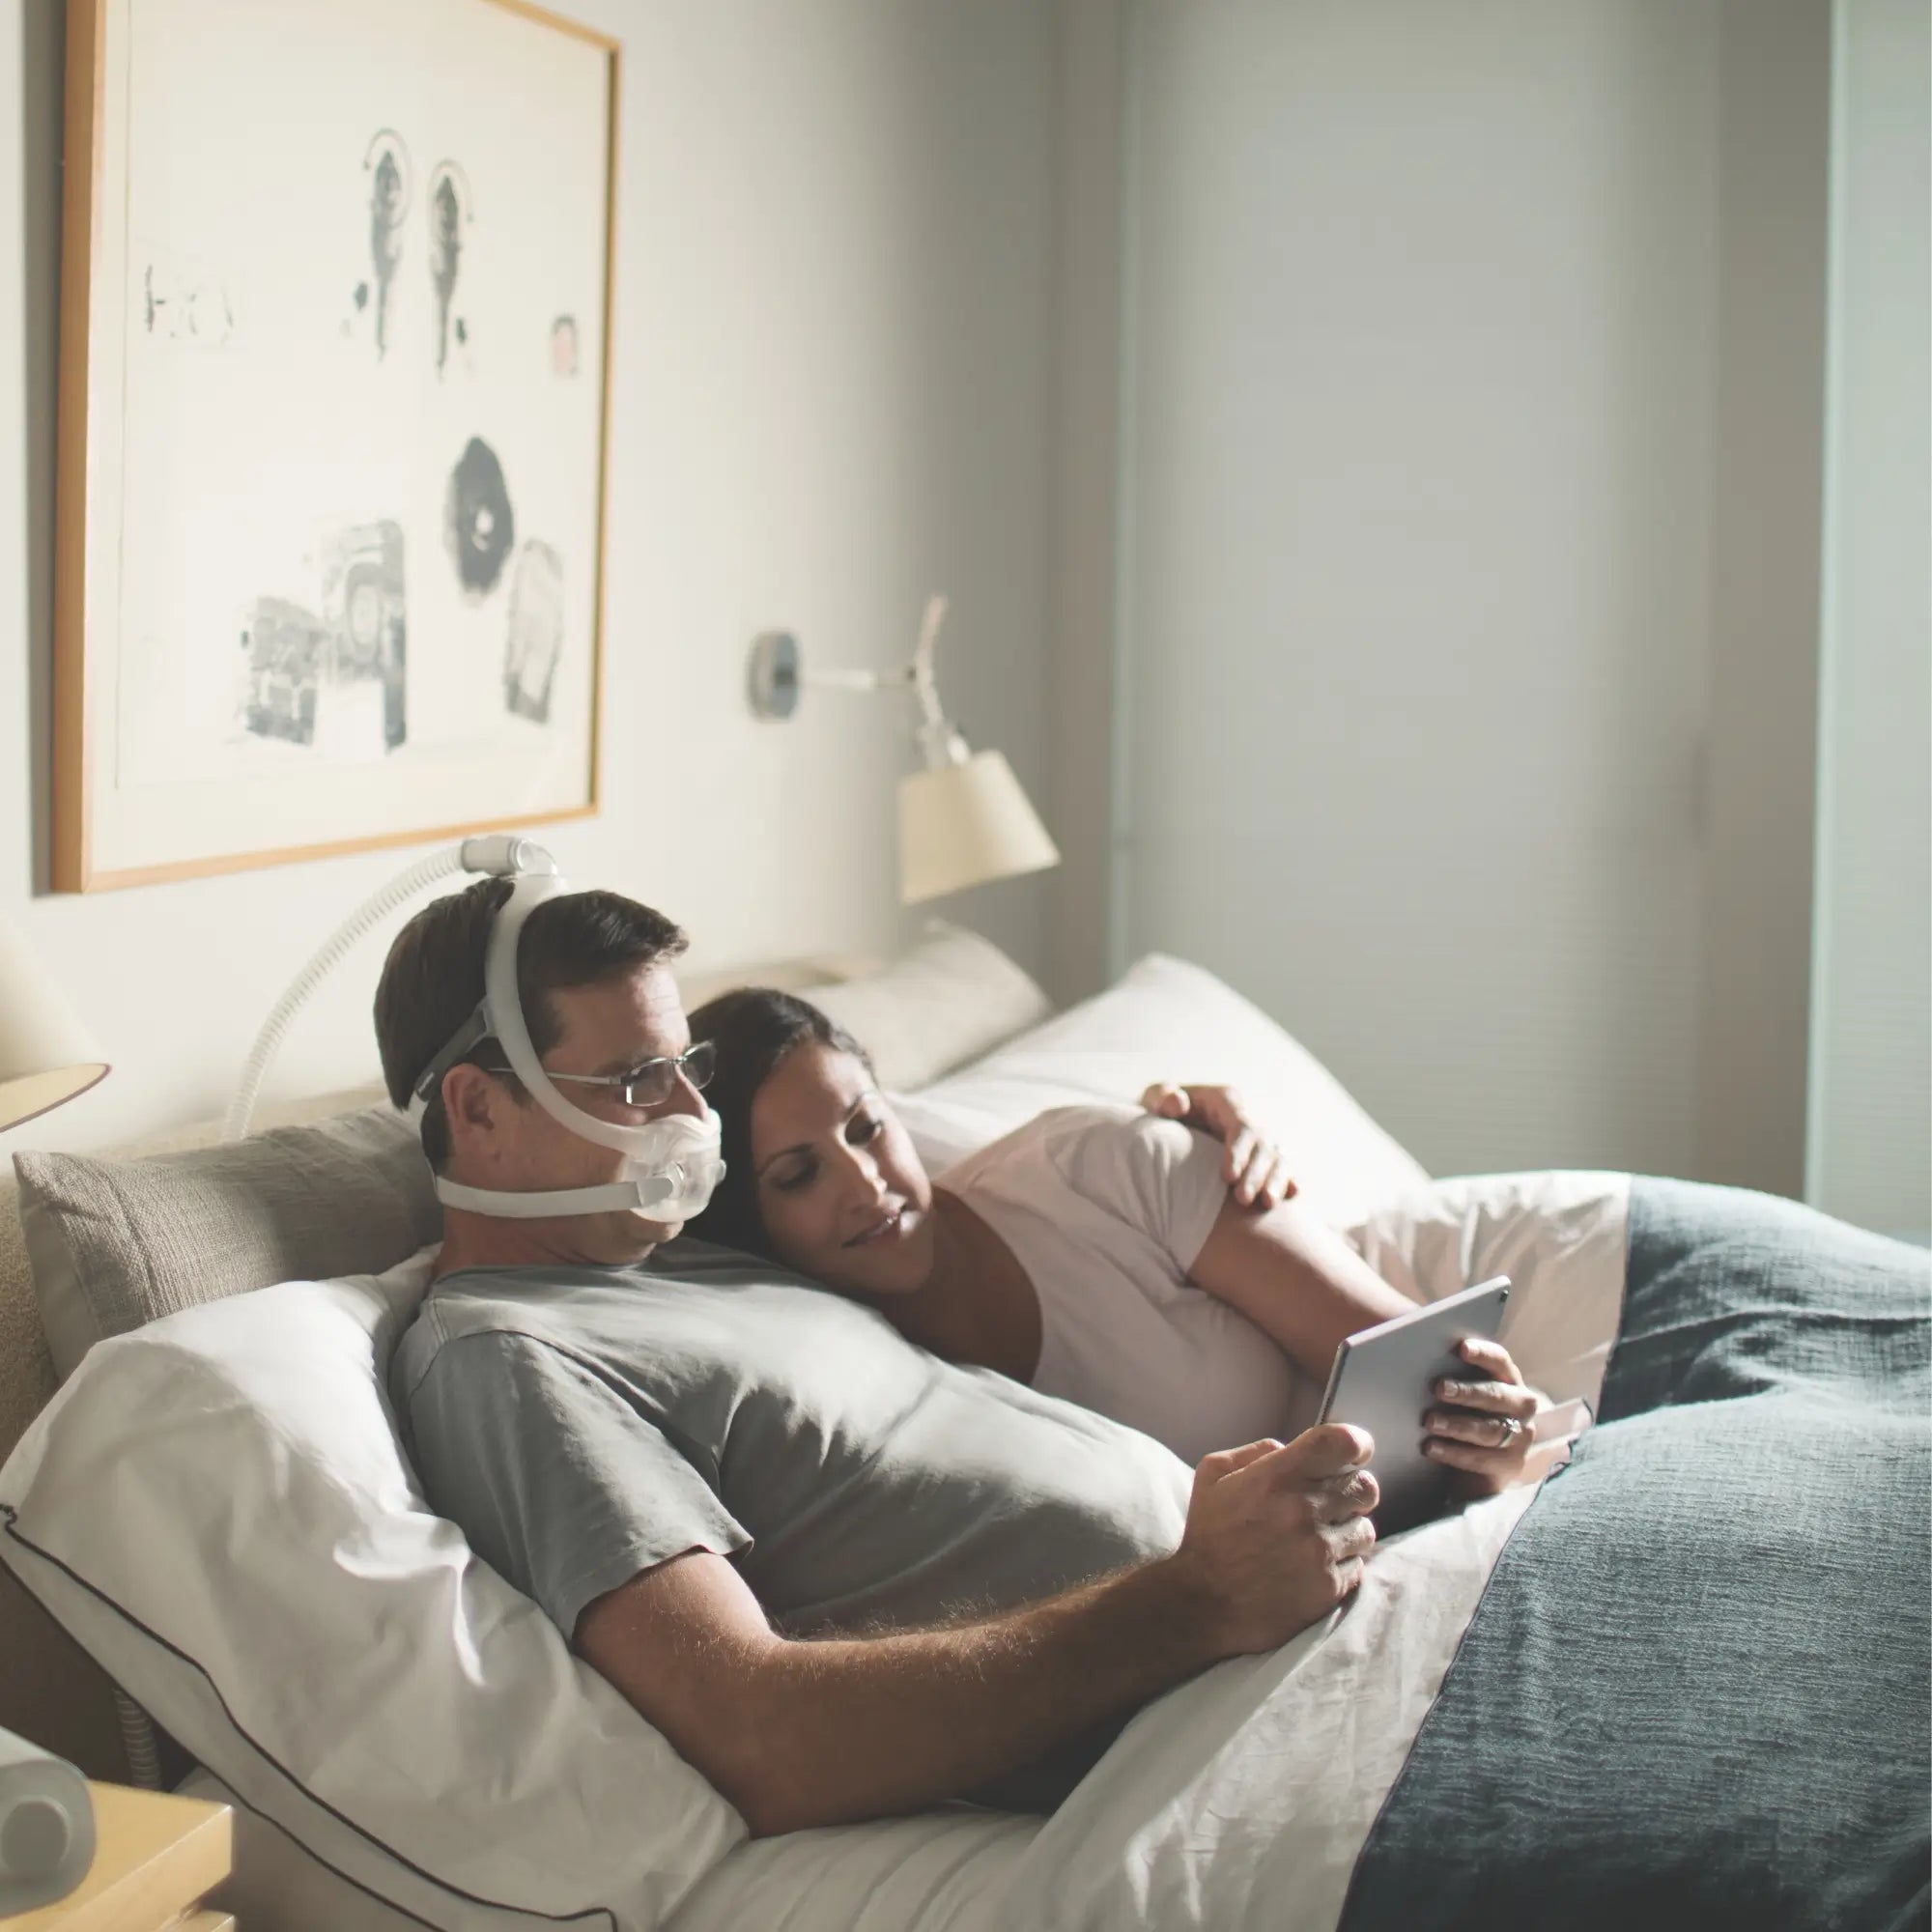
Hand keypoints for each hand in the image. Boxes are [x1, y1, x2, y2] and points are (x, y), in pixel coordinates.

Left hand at [1139, 1082, 1296, 1208]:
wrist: (1169, 1123)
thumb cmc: (1160, 1110)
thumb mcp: (1154, 1098)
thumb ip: (1161, 1098)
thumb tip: (1178, 1103)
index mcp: (1224, 1101)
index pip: (1239, 1126)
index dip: (1237, 1152)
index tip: (1227, 1178)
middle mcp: (1246, 1118)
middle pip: (1263, 1144)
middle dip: (1256, 1173)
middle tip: (1242, 1200)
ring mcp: (1257, 1139)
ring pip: (1278, 1157)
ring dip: (1275, 1180)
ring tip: (1267, 1205)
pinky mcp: (1262, 1157)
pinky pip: (1283, 1167)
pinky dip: (1288, 1180)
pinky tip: (1290, 1195)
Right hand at [1170, 1424, 1377, 1655]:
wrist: (1204, 1605)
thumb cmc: (1208, 1536)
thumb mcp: (1213, 1475)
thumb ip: (1255, 1452)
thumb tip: (1291, 1449)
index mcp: (1277, 1477)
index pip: (1342, 1443)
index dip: (1357, 1444)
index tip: (1354, 1454)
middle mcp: (1304, 1510)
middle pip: (1366, 1487)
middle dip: (1353, 1491)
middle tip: (1334, 1503)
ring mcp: (1320, 1550)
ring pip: (1366, 1529)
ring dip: (1348, 1532)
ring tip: (1317, 1540)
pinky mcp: (1329, 1586)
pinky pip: (1358, 1565)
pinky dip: (1342, 1565)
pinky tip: (1313, 1567)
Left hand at [1421, 1336, 1544, 1496]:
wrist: (1483, 1463)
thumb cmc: (1465, 1413)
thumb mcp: (1462, 1393)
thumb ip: (1448, 1373)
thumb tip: (1411, 1349)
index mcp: (1508, 1379)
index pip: (1500, 1361)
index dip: (1483, 1354)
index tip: (1462, 1348)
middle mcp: (1521, 1405)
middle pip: (1495, 1396)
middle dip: (1467, 1392)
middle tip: (1438, 1388)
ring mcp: (1520, 1437)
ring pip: (1489, 1429)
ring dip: (1457, 1425)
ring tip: (1429, 1422)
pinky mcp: (1510, 1465)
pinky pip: (1481, 1458)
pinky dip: (1453, 1452)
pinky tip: (1431, 1447)